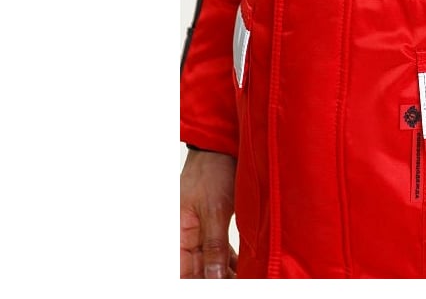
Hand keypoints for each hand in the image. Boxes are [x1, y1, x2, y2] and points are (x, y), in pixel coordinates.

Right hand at [180, 148, 238, 277]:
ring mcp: (198, 231)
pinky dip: (228, 260)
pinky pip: (217, 250)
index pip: (183, 271)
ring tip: (243, 278)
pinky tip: (242, 268)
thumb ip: (214, 246)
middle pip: (196, 269)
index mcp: (176, 233)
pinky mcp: (212, 225)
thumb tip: (213, 278)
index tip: (219, 285)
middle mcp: (184, 235)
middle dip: (214, 279)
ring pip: (208, 262)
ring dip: (223, 272)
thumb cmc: (212, 171)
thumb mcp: (215, 210)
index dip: (200, 282)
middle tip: (237, 282)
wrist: (222, 146)